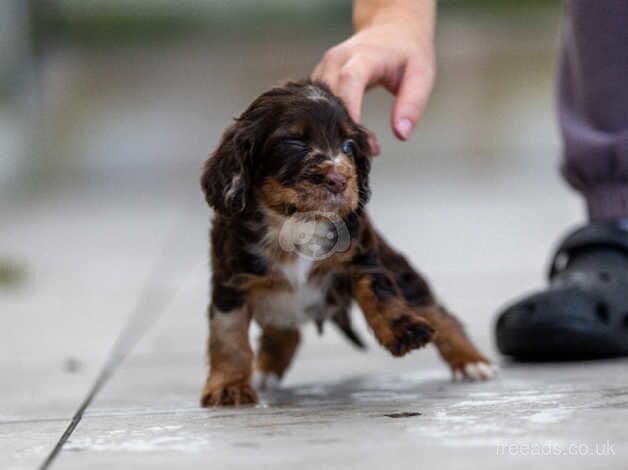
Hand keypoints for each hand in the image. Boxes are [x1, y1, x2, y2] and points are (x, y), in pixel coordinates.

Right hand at [313, 4, 434, 148]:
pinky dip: (328, 123)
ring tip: (357, 146)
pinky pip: (316, 104)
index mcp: (364, 55)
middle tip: (363, 152)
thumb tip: (401, 134)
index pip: (350, 80)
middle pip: (330, 97)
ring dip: (334, 128)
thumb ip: (412, 105)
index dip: (349, 109)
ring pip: (318, 103)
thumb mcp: (421, 76)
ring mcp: (324, 68)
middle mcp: (337, 60)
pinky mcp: (318, 79)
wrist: (391, 29)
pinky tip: (346, 137)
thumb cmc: (408, 54)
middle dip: (342, 127)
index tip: (355, 138)